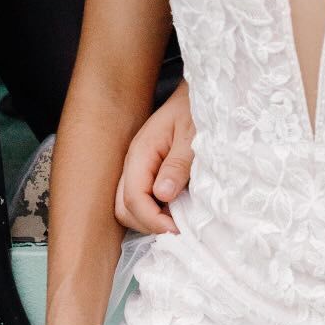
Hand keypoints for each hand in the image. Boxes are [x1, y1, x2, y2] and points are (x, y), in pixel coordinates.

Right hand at [114, 81, 194, 235]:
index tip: (178, 228)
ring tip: (179, 221)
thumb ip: (178, 165)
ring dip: (152, 221)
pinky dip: (157, 214)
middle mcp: (134, 163)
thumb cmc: (198, 111)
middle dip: (148, 224)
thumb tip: (162, 195)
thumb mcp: (193, 136)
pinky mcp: (149, 175)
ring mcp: (140, 170)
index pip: (132, 199)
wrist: (200, 95)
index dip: (153, 220)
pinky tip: (177, 213)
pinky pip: (144, 202)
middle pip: (124, 209)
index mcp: (141, 152)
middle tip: (178, 228)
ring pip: (131, 209)